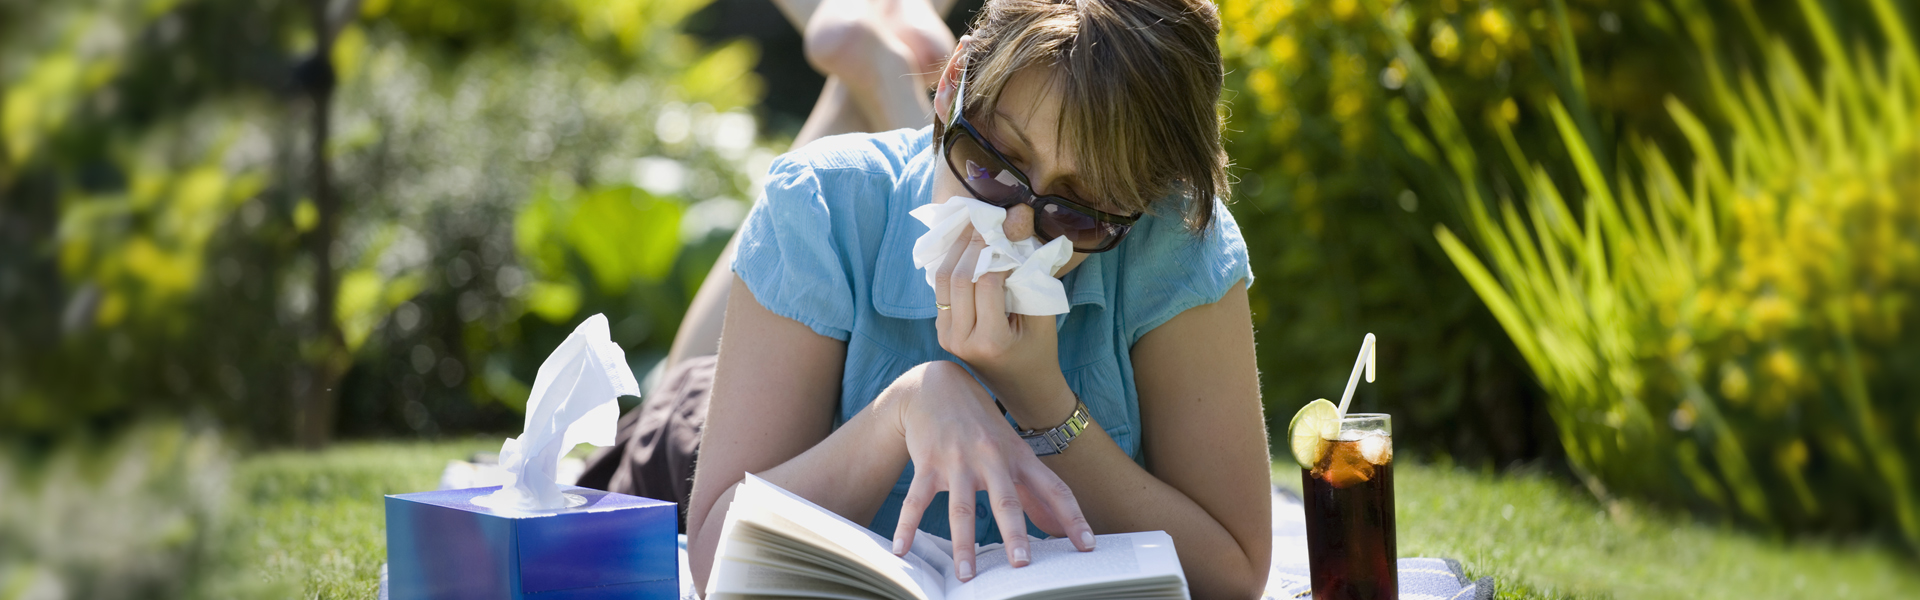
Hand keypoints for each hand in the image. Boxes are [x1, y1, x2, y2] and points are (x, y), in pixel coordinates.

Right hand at [884, 361, 1094, 580]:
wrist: (936, 386)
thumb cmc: (980, 425)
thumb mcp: (1013, 452)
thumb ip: (1035, 492)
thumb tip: (1059, 528)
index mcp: (1019, 457)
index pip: (1054, 489)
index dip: (1073, 517)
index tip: (1088, 546)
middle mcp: (992, 458)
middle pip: (1006, 500)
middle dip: (1015, 534)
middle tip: (1022, 564)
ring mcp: (958, 460)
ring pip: (962, 507)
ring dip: (963, 543)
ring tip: (966, 575)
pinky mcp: (928, 462)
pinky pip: (916, 500)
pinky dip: (907, 526)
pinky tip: (902, 550)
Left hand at [932, 224, 1071, 422]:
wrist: (1023, 389)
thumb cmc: (1040, 353)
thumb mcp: (1044, 318)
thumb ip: (1032, 281)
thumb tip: (1016, 237)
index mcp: (990, 341)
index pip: (986, 283)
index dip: (996, 254)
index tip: (1007, 234)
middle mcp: (961, 340)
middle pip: (958, 278)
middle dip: (971, 245)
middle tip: (985, 220)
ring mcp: (947, 337)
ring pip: (942, 281)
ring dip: (956, 250)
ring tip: (971, 227)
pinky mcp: (942, 331)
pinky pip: (941, 291)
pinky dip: (951, 266)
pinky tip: (964, 248)